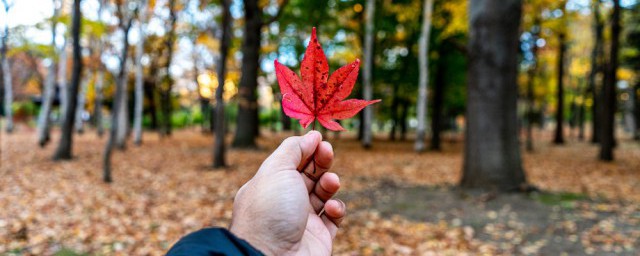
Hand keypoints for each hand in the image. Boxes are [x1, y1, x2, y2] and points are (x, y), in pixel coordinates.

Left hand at [229, 131, 345, 254]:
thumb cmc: (270, 212)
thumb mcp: (276, 169)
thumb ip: (293, 149)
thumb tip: (311, 135)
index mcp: (269, 186)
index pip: (289, 162)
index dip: (305, 149)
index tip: (319, 139)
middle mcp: (284, 203)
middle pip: (308, 175)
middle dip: (320, 161)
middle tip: (328, 151)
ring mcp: (302, 220)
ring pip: (323, 194)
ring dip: (330, 183)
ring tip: (331, 182)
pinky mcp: (319, 237)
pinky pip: (334, 217)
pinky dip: (337, 208)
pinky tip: (331, 208)